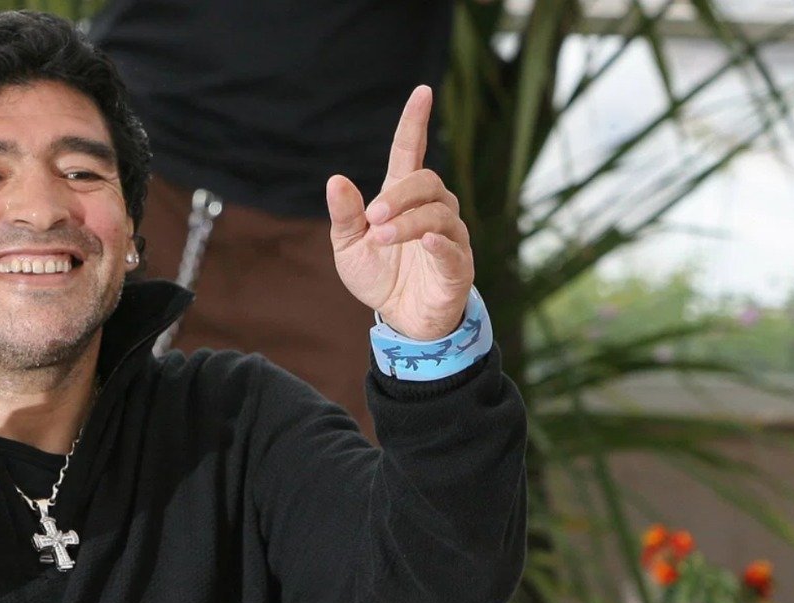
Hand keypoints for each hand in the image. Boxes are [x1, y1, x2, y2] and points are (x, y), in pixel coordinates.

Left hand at [326, 86, 473, 340]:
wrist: (400, 319)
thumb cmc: (379, 275)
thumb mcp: (349, 246)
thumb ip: (345, 215)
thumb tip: (335, 180)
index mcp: (402, 199)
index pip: (411, 152)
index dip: (415, 123)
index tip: (421, 92)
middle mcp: (433, 210)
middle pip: (426, 182)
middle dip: (398, 195)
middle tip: (372, 217)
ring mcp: (450, 237)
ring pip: (438, 214)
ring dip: (408, 222)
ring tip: (381, 237)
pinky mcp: (458, 267)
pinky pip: (453, 249)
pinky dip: (440, 243)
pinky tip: (426, 241)